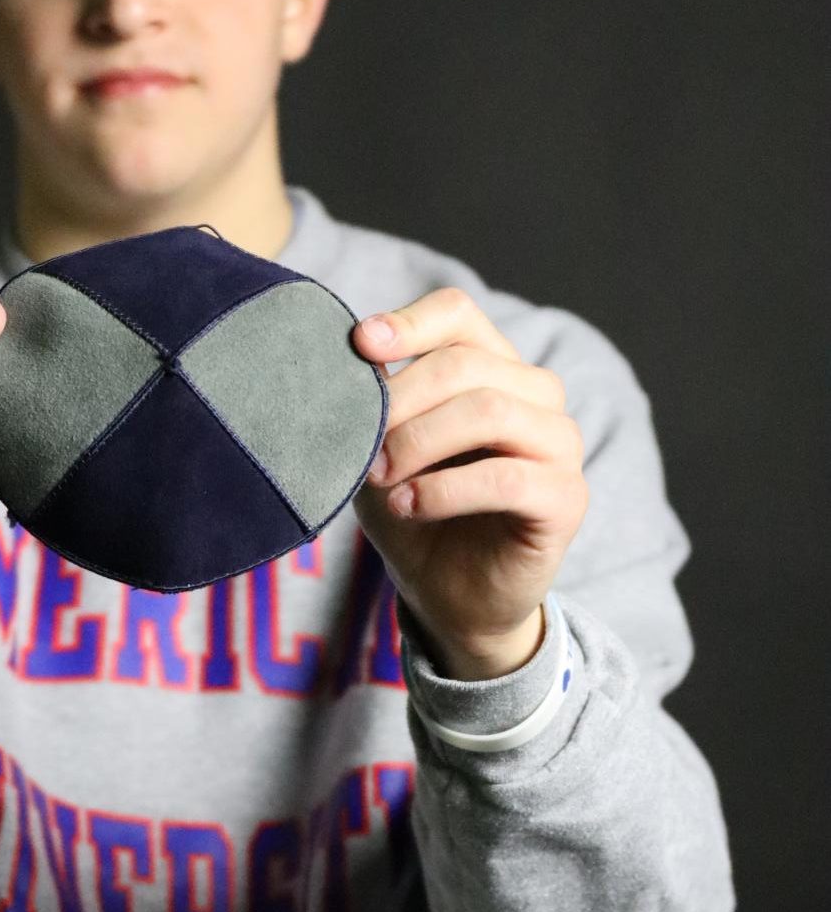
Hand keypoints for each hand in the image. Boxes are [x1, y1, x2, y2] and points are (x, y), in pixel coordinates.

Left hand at [350, 288, 588, 679]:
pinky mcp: (566, 498)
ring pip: (490, 410)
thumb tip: (344, 358)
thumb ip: (376, 403)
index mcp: (493, 367)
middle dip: (401, 400)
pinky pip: (507, 477)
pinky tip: (409, 505)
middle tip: (358, 444)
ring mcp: (560, 444)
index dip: (409, 323)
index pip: (458, 314)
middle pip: (466, 362)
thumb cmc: (416, 512)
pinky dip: (445, 489)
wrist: (449, 596)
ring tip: (380, 478)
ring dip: (420, 441)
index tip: (360, 345)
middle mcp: (537, 395)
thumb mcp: (381, 449)